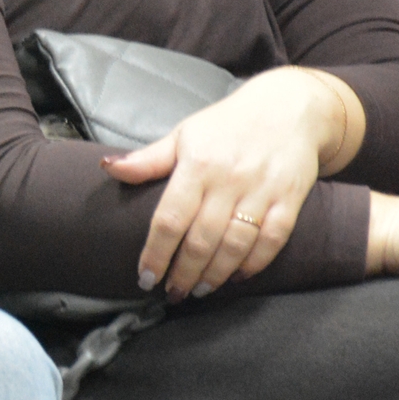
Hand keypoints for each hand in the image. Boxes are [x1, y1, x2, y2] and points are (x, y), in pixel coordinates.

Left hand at [101, 67, 364, 300]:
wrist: (288, 107)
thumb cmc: (227, 125)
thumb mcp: (183, 135)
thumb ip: (148, 159)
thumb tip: (108, 167)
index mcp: (198, 163)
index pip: (170, 218)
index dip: (156, 253)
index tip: (145, 277)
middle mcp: (230, 179)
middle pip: (202, 239)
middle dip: (183, 273)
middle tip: (172, 292)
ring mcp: (262, 190)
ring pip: (236, 245)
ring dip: (215, 274)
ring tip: (198, 290)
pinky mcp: (290, 199)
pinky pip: (272, 239)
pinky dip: (255, 263)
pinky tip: (237, 276)